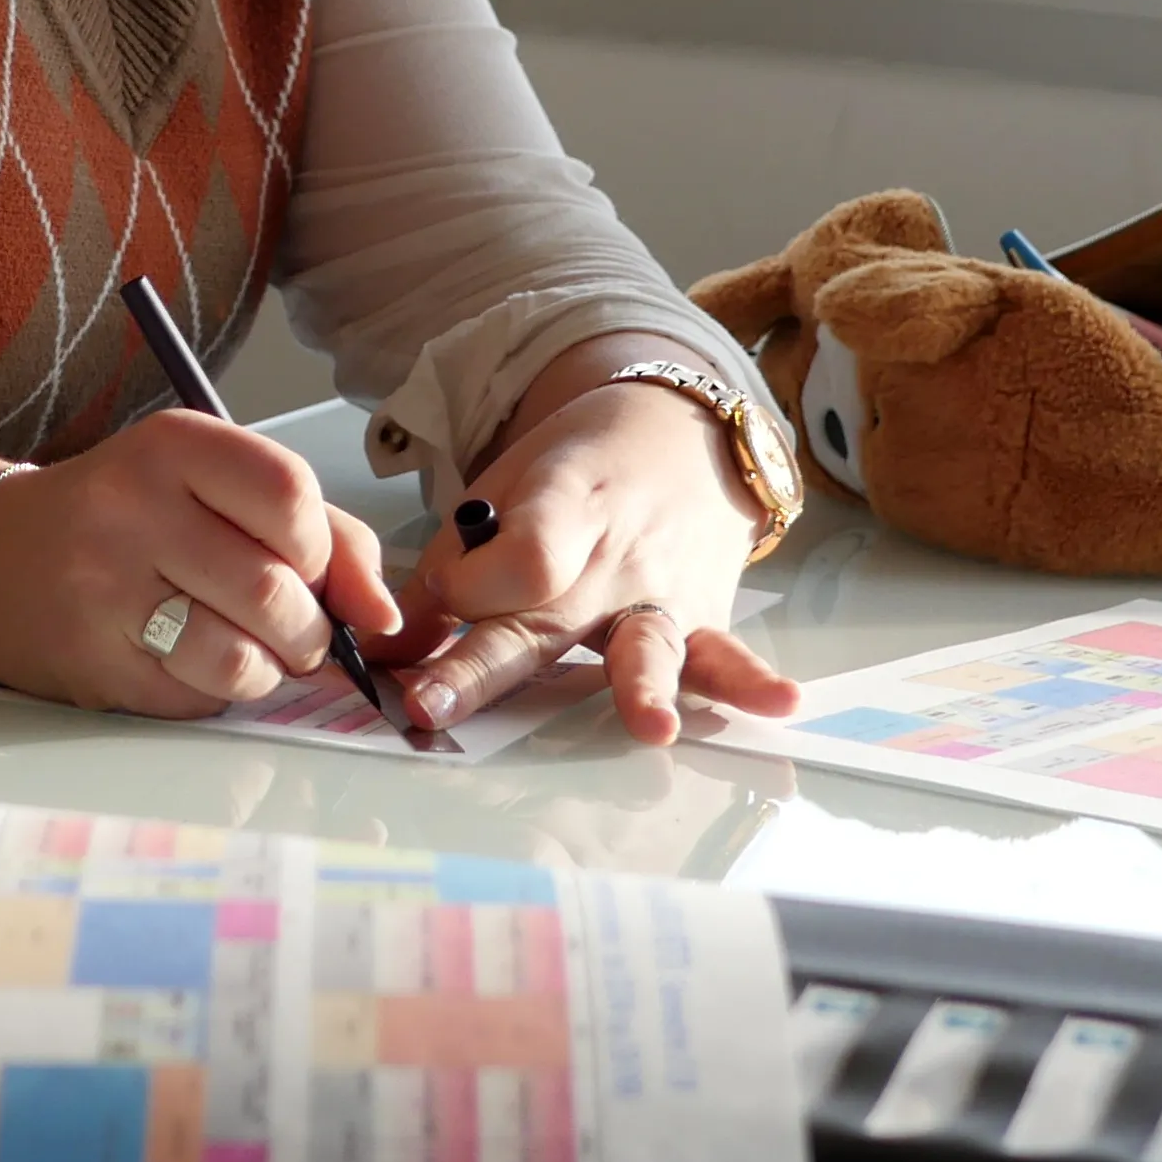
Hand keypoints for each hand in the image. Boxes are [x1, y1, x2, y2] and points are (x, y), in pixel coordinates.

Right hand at [0, 413, 403, 718]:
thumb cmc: (127, 518)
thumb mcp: (211, 484)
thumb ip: (318, 530)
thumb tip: (384, 614)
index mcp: (172, 446)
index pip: (291, 496)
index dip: (324, 551)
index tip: (314, 569)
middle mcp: (131, 509)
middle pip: (276, 590)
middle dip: (309, 628)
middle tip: (294, 627)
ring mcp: (104, 590)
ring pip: (242, 657)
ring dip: (269, 668)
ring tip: (250, 649)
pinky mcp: (92, 663)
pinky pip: (198, 697)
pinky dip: (220, 691)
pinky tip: (191, 661)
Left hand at [387, 357, 806, 745]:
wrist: (677, 434)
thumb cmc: (574, 474)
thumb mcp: (499, 495)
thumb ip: (446, 575)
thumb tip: (381, 649)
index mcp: (557, 508)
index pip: (510, 556)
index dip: (470, 582)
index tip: (444, 596)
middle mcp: (612, 555)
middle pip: (544, 617)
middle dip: (483, 665)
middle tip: (431, 707)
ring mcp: (662, 590)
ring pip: (643, 644)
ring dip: (642, 686)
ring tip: (652, 728)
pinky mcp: (702, 618)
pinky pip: (722, 653)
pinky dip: (750, 679)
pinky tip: (780, 702)